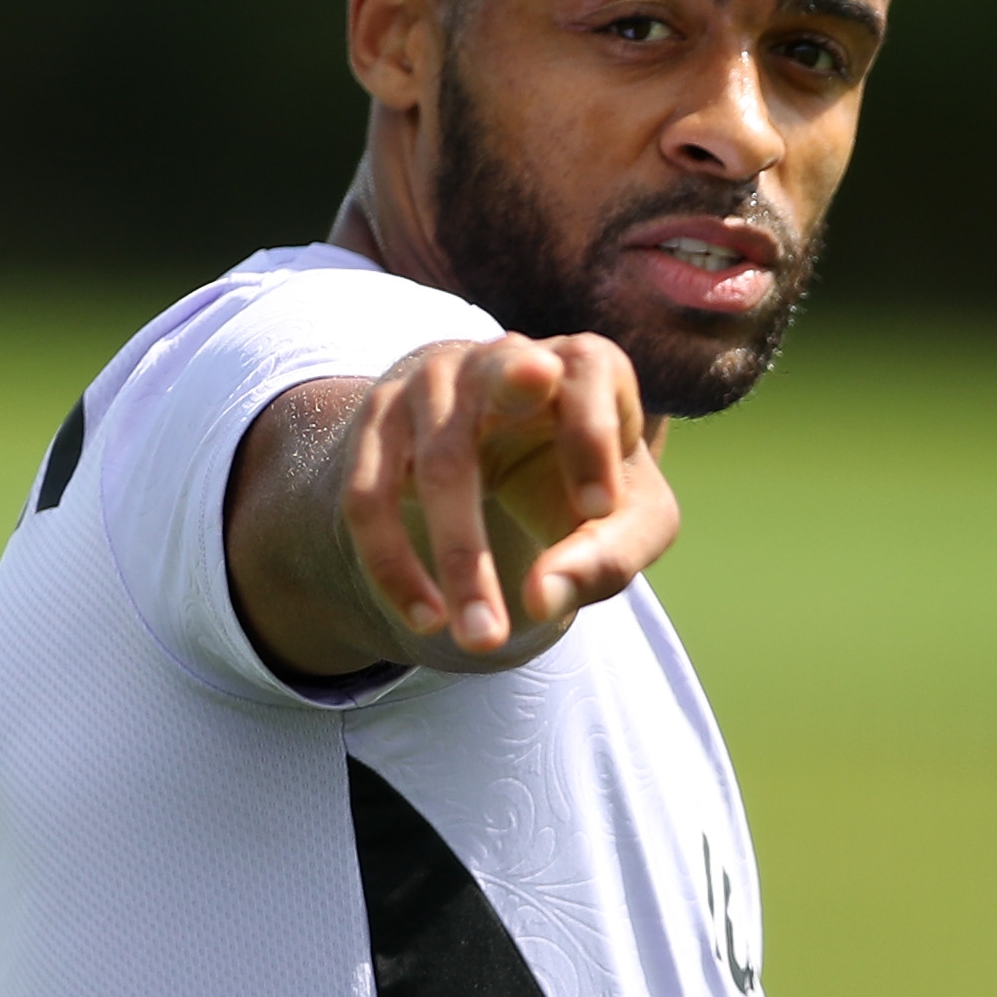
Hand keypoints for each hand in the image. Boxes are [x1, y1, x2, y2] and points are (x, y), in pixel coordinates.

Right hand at [342, 330, 670, 660]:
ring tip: (481, 638)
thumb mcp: (628, 515)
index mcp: (578, 364)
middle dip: (525, 498)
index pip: (587, 371)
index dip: (591, 435)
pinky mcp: (377, 424)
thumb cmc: (581, 477)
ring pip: (435, 467)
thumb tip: (542, 600)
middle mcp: (498, 358)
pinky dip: (393, 564)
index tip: (600, 507)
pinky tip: (427, 618)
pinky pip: (369, 496)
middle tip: (528, 608)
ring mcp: (428, 386)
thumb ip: (611, 553)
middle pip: (492, 415)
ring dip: (458, 559)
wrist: (507, 443)